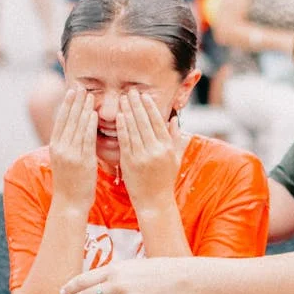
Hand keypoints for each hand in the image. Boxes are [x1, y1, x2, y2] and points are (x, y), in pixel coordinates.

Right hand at [50, 88, 98, 206]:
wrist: (70, 203)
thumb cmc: (70, 182)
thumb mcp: (65, 160)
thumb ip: (68, 144)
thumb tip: (74, 129)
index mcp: (54, 146)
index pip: (60, 120)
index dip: (66, 104)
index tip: (72, 90)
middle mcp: (60, 148)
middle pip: (67, 120)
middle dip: (74, 102)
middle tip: (81, 86)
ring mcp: (70, 154)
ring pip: (77, 127)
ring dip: (83, 109)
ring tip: (89, 95)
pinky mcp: (82, 161)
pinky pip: (86, 139)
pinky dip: (90, 125)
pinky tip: (94, 114)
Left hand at [117, 90, 180, 209]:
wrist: (154, 201)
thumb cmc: (165, 180)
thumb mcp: (174, 158)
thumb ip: (174, 138)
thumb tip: (173, 120)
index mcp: (167, 147)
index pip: (158, 121)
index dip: (150, 107)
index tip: (144, 95)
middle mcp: (156, 150)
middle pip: (145, 122)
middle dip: (137, 104)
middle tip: (131, 91)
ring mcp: (142, 156)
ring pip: (134, 129)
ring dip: (127, 111)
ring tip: (122, 99)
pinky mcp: (129, 162)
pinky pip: (125, 141)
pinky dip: (122, 127)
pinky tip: (119, 116)